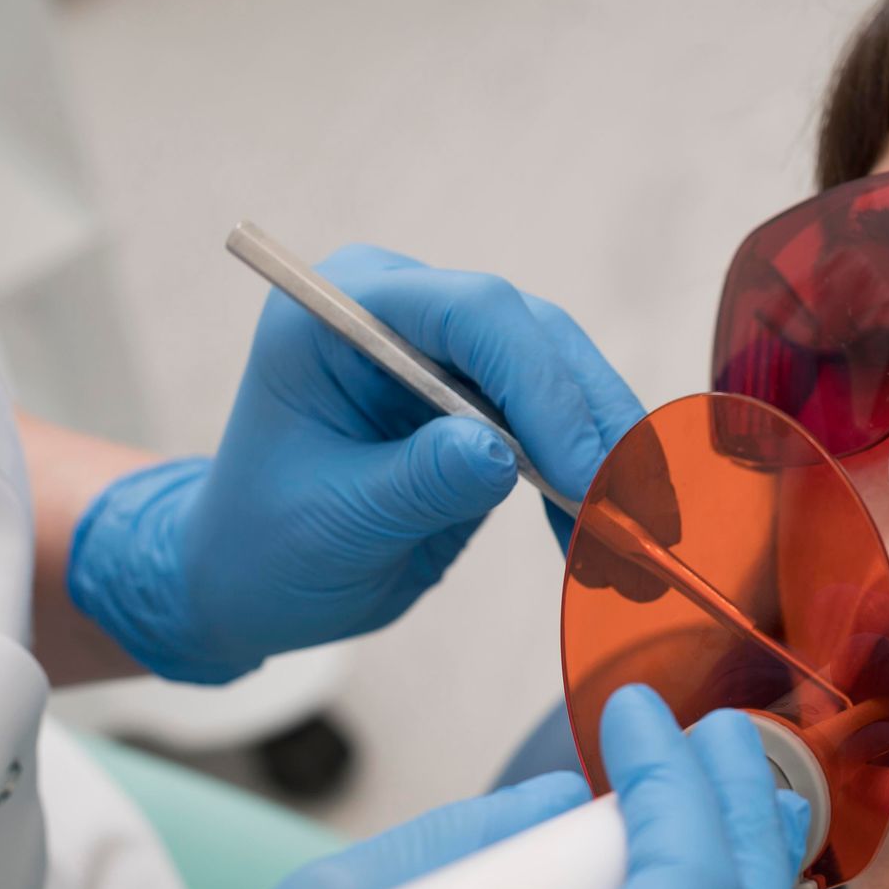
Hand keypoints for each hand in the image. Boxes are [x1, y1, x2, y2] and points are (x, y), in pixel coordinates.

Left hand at [67, 244, 644, 681]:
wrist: (249, 578)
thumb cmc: (264, 544)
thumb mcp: (332, 522)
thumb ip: (416, 481)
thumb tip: (501, 455)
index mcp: (345, 310)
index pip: (472, 313)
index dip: (539, 387)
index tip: (582, 473)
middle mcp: (408, 310)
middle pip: (537, 340)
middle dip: (595, 426)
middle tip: (638, 517)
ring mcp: (453, 354)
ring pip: (568, 380)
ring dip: (613, 461)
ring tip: (638, 548)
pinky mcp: (490, 402)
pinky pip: (566, 428)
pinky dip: (594, 487)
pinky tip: (605, 548)